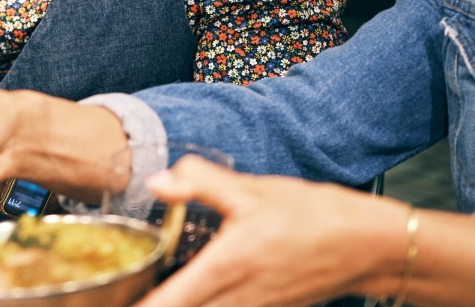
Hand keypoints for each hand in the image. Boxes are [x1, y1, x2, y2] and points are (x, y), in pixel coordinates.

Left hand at [136, 157, 404, 306]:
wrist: (367, 247)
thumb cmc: (311, 216)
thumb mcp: (253, 191)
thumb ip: (201, 183)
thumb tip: (157, 180)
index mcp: (227, 267)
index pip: (170, 303)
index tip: (108, 302)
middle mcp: (238, 299)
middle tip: (116, 296)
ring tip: (147, 297)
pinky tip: (191, 295)